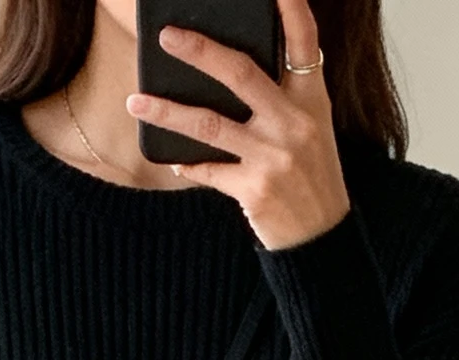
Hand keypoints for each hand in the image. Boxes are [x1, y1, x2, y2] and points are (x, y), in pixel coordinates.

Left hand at [128, 0, 349, 251]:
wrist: (322, 238)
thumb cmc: (311, 175)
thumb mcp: (312, 128)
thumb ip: (282, 97)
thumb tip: (228, 71)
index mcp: (312, 100)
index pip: (303, 41)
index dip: (290, 7)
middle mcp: (293, 123)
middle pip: (241, 73)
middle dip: (200, 52)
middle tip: (167, 37)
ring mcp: (272, 157)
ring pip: (209, 124)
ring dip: (167, 112)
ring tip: (137, 100)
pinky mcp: (254, 190)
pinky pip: (208, 171)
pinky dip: (187, 164)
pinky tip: (173, 161)